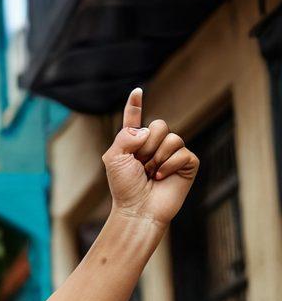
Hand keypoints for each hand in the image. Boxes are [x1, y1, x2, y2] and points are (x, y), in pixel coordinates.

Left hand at [102, 88, 198, 224]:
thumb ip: (125, 137)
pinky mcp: (187, 164)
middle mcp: (154, 145)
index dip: (135, 105)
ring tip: (150, 173)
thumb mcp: (114, 159)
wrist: (138, 208)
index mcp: (134, 142)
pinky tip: (161, 177)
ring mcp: (172, 154)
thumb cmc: (124, 187)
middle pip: (160, 124)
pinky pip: (183, 153)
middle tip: (141, 163)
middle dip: (148, 144)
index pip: (135, 119)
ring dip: (158, 157)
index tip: (137, 91)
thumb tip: (147, 130)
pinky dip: (169, 165)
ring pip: (173, 138)